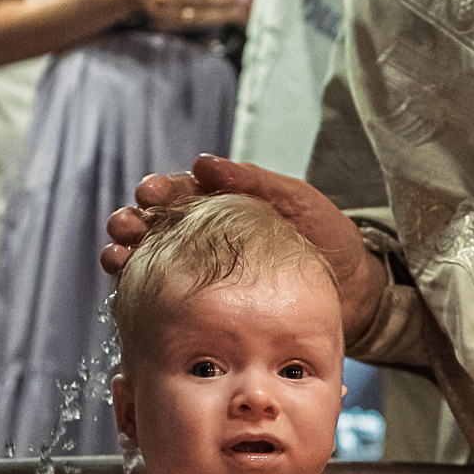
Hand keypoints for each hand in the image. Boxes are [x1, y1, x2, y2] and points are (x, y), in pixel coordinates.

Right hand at [103, 155, 384, 343]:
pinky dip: (141, 293)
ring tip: (116, 256)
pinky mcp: (207, 311)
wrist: (357, 297)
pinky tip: (128, 292)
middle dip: (132, 221)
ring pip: (153, 261)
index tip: (149, 193)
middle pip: (156, 226)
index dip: (159, 191)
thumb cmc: (331, 242)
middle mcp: (209, 239)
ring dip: (127, 255)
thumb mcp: (299, 202)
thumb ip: (254, 182)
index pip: (181, 193)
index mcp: (225, 206)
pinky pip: (167, 300)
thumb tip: (205, 163)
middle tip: (124, 225)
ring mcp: (205, 275)